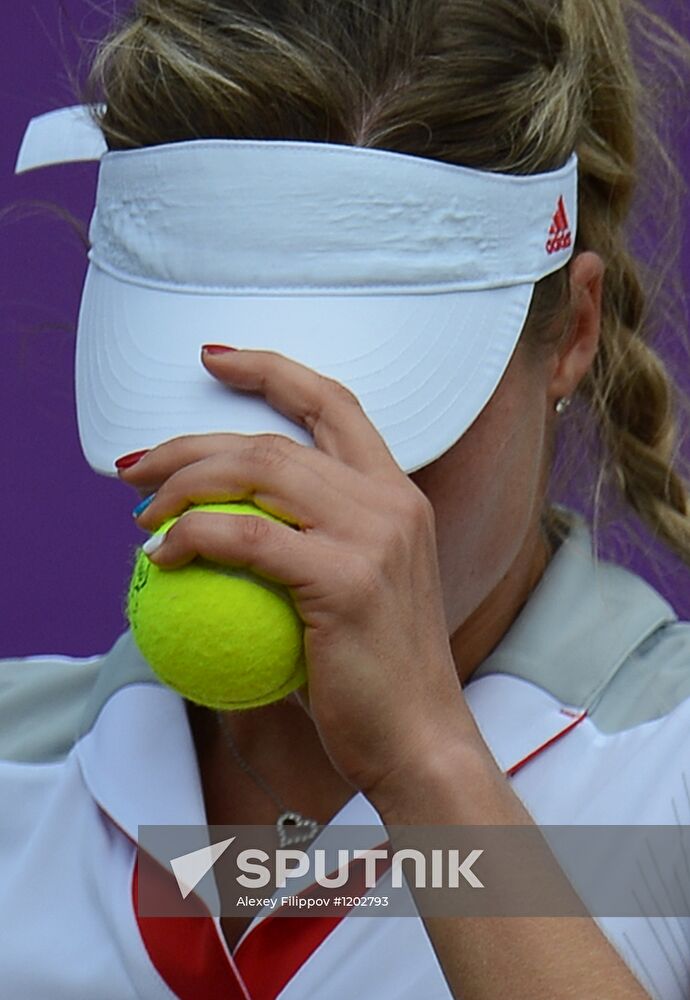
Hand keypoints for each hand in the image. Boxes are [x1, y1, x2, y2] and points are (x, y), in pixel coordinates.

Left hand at [119, 347, 472, 802]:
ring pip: (256, 471)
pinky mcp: (346, 577)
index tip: (215, 360)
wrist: (422, 740)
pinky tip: (161, 557)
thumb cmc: (375, 677)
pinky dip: (191, 538)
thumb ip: (306, 546)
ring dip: (182, 484)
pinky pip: (246, 537)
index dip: (272, 370)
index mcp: (398, 495)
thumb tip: (224, 528)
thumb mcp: (353, 591)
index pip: (335, 405)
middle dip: (191, 443)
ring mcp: (373, 535)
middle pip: (273, 439)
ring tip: (141, 513)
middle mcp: (391, 501)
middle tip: (137, 468)